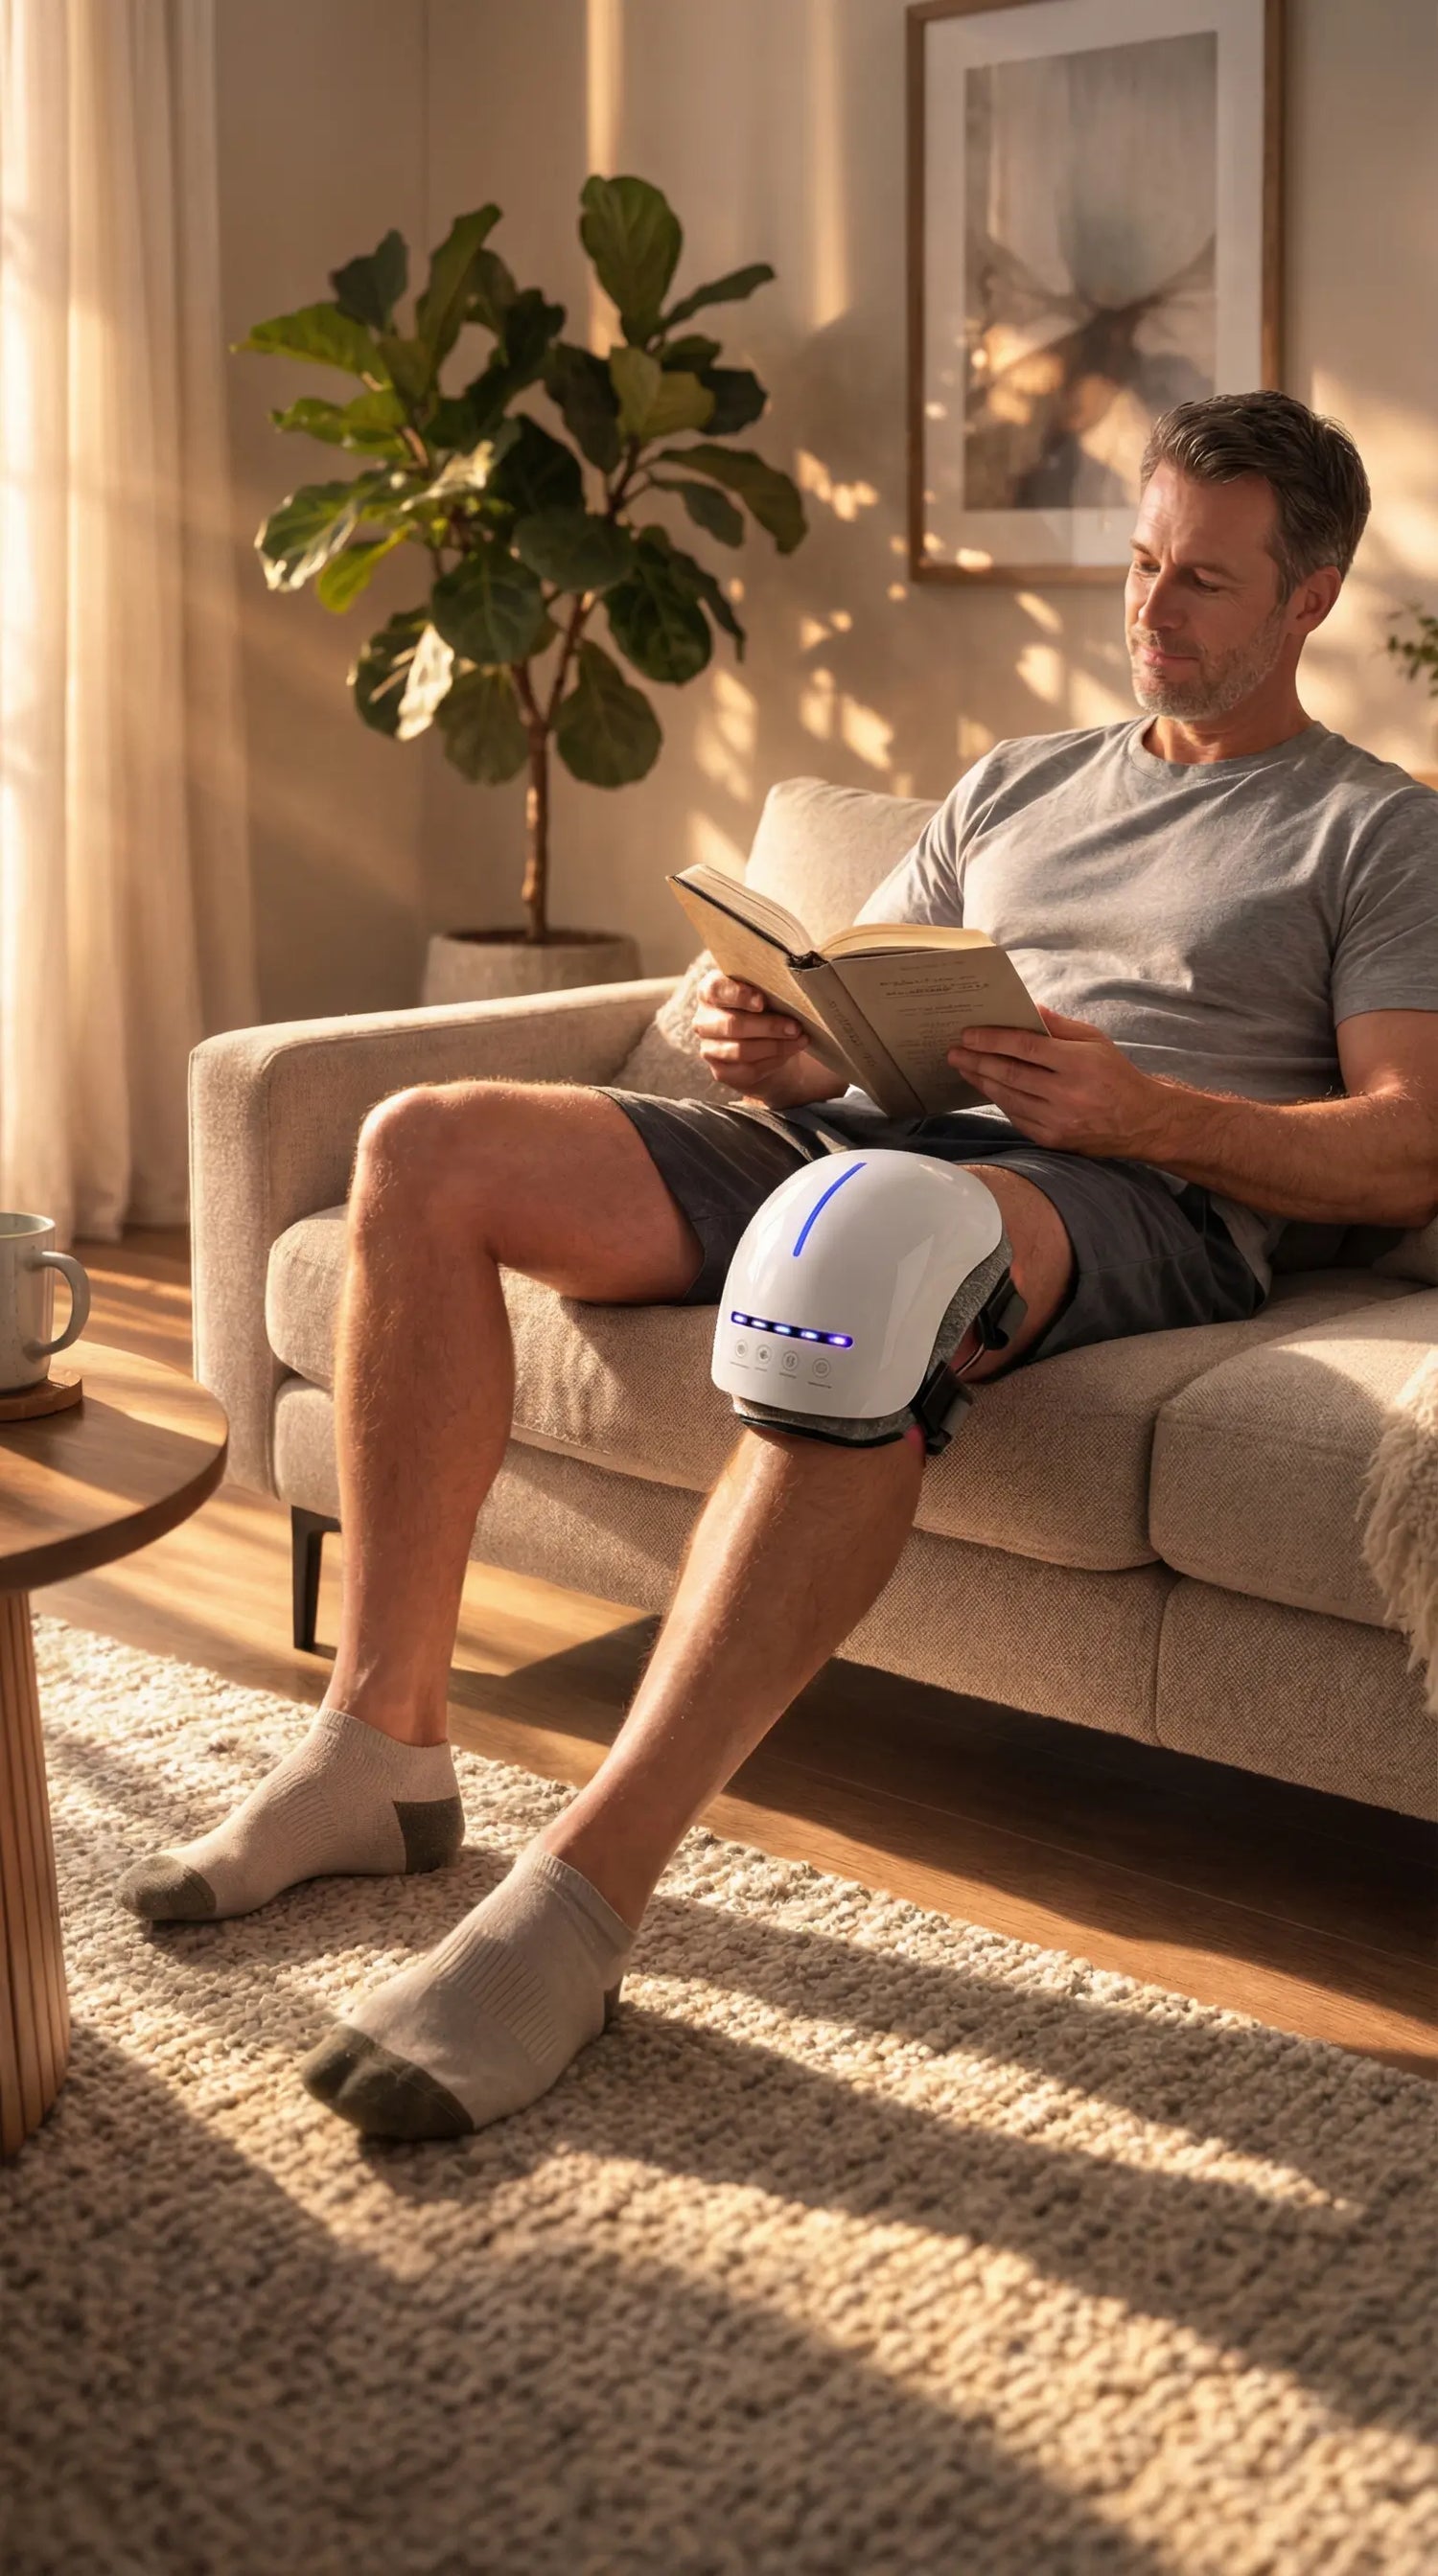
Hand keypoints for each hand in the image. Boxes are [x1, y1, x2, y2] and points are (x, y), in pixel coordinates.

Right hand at [694, 969, 823, 1105]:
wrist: (764, 1041)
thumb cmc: (764, 1008)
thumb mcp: (764, 991)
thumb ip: (767, 988)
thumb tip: (789, 992)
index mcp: (709, 992)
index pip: (715, 990)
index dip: (739, 995)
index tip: (762, 1001)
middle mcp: (703, 1020)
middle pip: (732, 1025)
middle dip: (768, 1026)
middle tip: (795, 1027)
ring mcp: (709, 1049)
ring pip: (741, 1050)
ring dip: (775, 1046)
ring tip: (798, 1039)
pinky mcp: (721, 1072)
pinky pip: (748, 1069)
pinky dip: (773, 1061)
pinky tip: (789, 1052)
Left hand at [949, 1006, 1163, 1157]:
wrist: (1140, 1122)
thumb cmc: (1115, 1075)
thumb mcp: (1095, 1041)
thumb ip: (1059, 1026)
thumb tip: (1028, 1010)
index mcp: (1078, 1064)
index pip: (1025, 1048)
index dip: (992, 1040)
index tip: (968, 1034)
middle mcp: (1066, 1094)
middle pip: (1009, 1074)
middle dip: (976, 1061)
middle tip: (954, 1052)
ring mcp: (1058, 1120)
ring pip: (1008, 1097)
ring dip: (981, 1081)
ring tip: (963, 1067)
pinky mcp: (1052, 1139)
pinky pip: (1016, 1117)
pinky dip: (999, 1100)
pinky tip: (987, 1087)